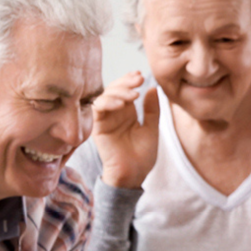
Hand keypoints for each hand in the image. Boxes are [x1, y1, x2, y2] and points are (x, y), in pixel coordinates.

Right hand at [93, 71, 160, 189]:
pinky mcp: (97, 128)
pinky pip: (97, 109)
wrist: (134, 175)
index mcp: (127, 112)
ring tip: (134, 95)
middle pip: (113, 89)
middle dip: (125, 82)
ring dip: (118, 91)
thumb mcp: (152, 129)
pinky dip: (108, 103)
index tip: (141, 76)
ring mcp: (105, 120)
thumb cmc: (142, 155)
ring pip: (104, 96)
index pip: (124, 90)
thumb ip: (152, 109)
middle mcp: (114, 114)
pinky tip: (121, 104)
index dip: (130, 80)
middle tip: (137, 79)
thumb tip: (153, 88)